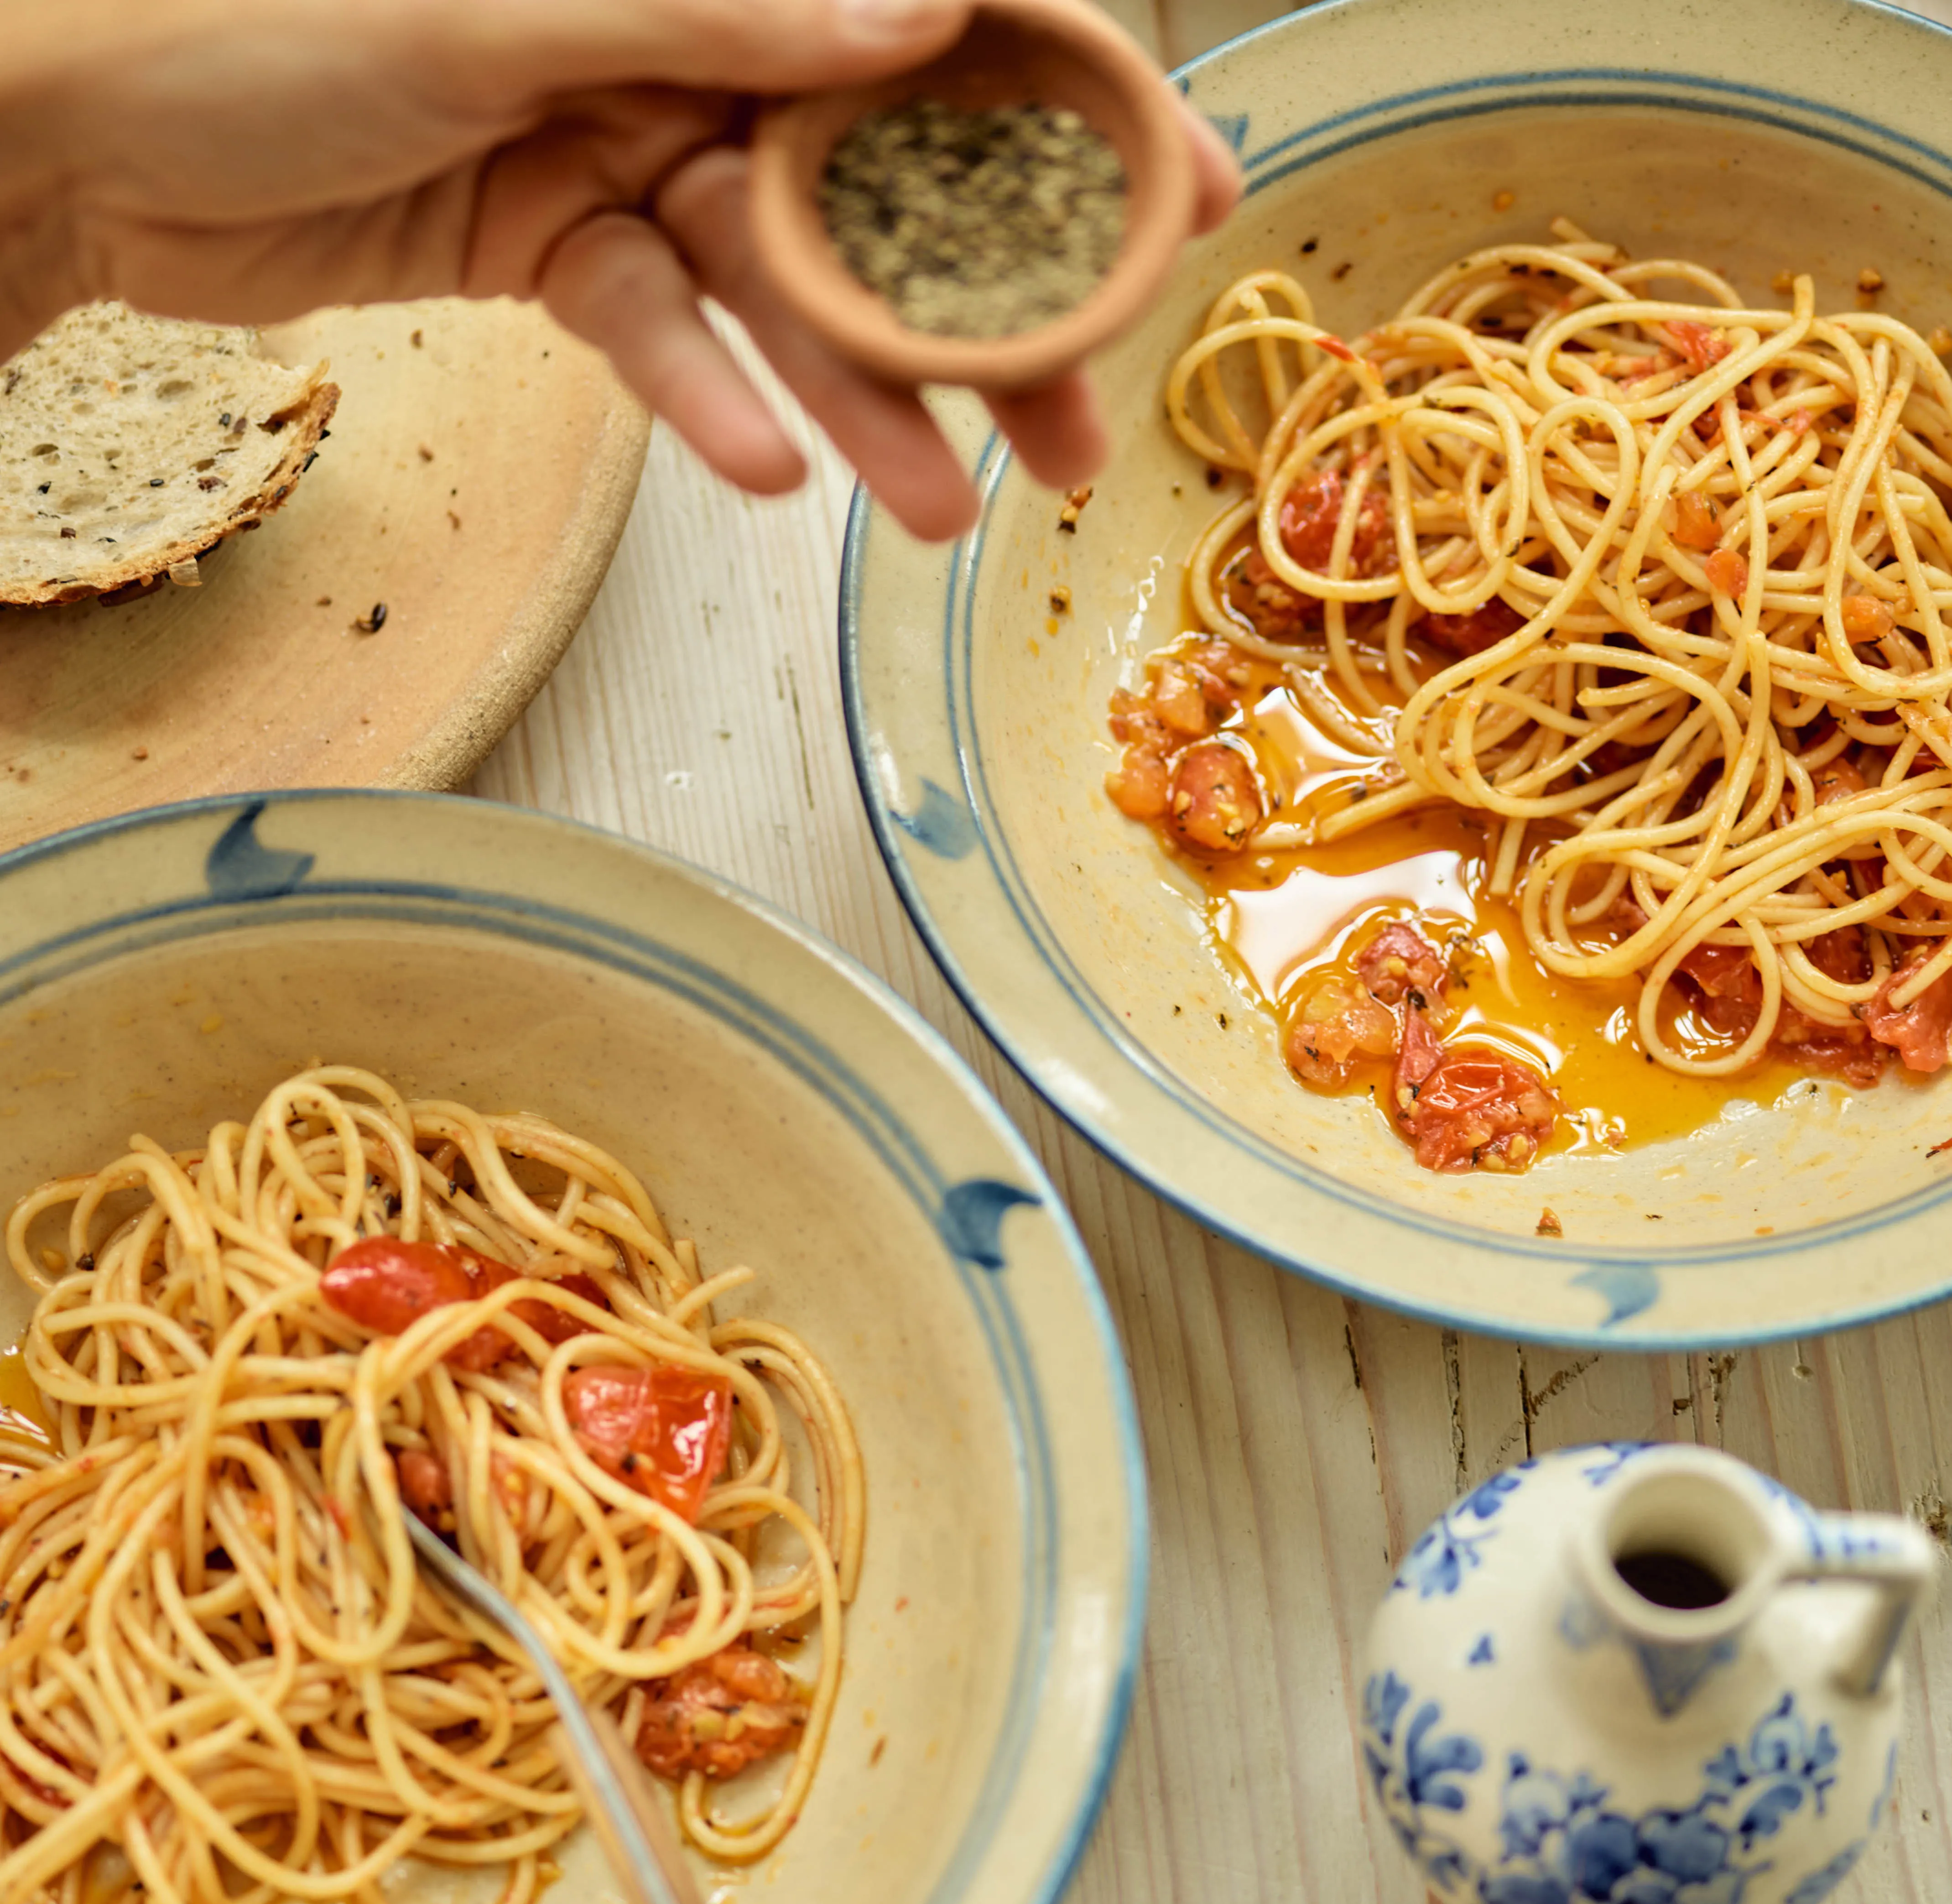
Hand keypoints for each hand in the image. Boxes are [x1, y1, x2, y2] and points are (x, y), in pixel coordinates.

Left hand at [0, 0, 1240, 536]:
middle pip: (877, 174)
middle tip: (1080, 421)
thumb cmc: (251, 11)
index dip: (1059, 93)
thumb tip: (909, 24)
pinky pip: (660, 332)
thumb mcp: (498, 2)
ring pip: (780, 284)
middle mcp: (676, 31)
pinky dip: (707, 402)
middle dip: (985, 303)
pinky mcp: (556, 241)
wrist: (74, 129)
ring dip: (862, 401)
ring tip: (943, 511)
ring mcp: (618, 138)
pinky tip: (768, 474)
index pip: (920, 11)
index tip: (1176, 184)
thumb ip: (713, 14)